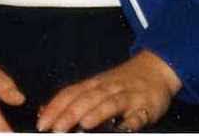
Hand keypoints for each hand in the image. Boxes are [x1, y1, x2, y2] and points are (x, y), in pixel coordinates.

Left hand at [36, 50, 180, 132]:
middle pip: (87, 98)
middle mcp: (108, 88)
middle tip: (56, 129)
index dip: (56, 107)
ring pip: (111, 103)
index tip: (42, 123)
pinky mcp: (146, 106)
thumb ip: (74, 99)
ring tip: (85, 124)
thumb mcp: (96, 86)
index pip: (71, 93)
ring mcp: (128, 96)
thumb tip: (44, 111)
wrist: (157, 68)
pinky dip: (131, 122)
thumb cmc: (121, 82)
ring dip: (98, 113)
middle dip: (71, 113)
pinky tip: (124, 129)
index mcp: (94, 84)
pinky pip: (139, 115)